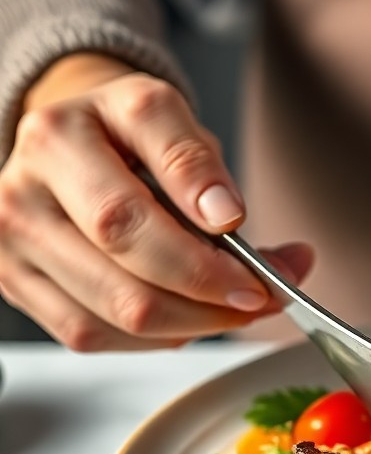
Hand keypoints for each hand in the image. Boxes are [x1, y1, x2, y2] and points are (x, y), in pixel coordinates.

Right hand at [0, 54, 313, 348]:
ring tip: (236, 307)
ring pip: (112, 312)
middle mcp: (23, 191)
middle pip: (124, 264)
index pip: (129, 207)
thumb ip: (200, 162)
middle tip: (263, 294)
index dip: (194, 245)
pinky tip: (190, 316)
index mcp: (59, 136)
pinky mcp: (15, 284)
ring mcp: (13, 244)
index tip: (247, 254)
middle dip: (209, 290)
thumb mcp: (165, 117)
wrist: (68, 139)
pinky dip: (156, 337)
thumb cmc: (120, 134)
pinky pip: (92, 334)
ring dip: (193, 321)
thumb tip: (230, 218)